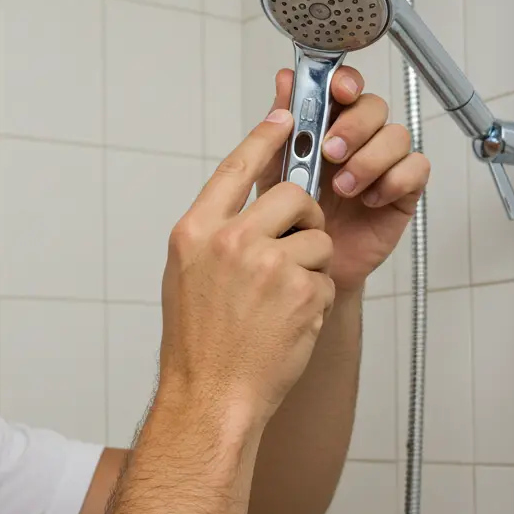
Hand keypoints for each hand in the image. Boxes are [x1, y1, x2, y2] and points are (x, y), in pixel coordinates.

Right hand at [158, 109, 336, 429]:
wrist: (211, 397)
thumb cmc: (199, 344)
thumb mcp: (188, 275)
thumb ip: (215, 233)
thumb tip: (250, 205)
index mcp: (196, 232)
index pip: (236, 168)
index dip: (264, 138)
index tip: (286, 115)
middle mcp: (230, 241)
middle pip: (291, 197)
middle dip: (304, 219)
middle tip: (294, 249)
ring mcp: (268, 265)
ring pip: (317, 238)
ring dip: (311, 266)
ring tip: (282, 302)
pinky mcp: (302, 291)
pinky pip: (326, 276)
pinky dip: (315, 299)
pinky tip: (289, 323)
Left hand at [255, 66, 430, 292]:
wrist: (305, 267)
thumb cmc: (290, 218)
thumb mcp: (274, 171)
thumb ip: (280, 128)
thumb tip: (285, 80)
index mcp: (327, 126)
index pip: (347, 88)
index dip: (346, 83)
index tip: (338, 92)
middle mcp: (359, 140)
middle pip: (374, 107)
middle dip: (353, 126)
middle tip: (330, 152)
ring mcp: (383, 164)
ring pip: (397, 136)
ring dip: (369, 158)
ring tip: (343, 188)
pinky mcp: (402, 190)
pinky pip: (416, 168)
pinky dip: (393, 180)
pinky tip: (369, 201)